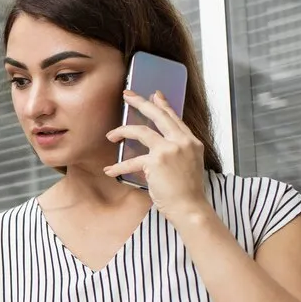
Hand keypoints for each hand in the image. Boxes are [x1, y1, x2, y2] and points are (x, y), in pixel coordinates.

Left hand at [104, 90, 210, 222]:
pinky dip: (119, 167)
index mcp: (191, 142)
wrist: (190, 207)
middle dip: (141, 103)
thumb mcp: (188, 164)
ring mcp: (169, 150)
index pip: (174, 118)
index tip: (154, 95)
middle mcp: (181, 142)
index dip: (163, 105)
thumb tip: (157, 148)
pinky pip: (132, 161)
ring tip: (111, 135)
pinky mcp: (156, 162)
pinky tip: (109, 170)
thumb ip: (176, 151)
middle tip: (127, 95)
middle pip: (158, 116)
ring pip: (141, 131)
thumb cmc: (187, 190)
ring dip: (123, 131)